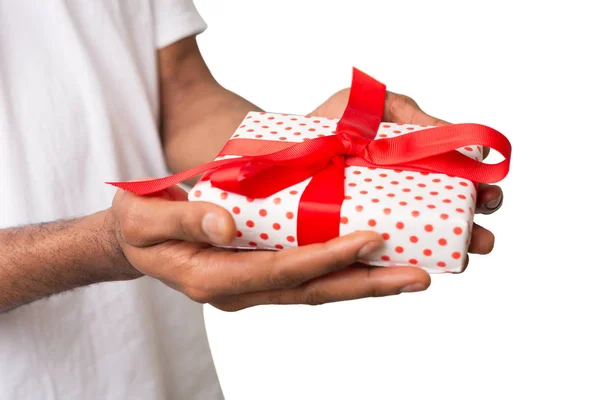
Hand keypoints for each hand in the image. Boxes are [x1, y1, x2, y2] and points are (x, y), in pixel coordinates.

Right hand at [108, 184, 430, 310]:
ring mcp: (254, 285)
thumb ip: (183, 219)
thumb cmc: (137, 226)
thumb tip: (227, 223)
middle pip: (312, 290)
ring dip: (364, 282)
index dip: (328, 258)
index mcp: (213, 279)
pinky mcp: (262, 274)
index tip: (372, 239)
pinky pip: (308, 276)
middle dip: (366, 283)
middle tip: (419, 275)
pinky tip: (374, 261)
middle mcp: (241, 290)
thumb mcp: (143, 217)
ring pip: (316, 288)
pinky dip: (343, 271)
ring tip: (412, 273)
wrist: (134, 242)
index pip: (281, 271)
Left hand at [311, 89, 502, 264]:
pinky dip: (401, 262)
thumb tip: (457, 137)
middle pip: (446, 219)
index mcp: (413, 168)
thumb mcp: (378, 108)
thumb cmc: (331, 121)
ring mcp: (375, 221)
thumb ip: (413, 116)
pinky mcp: (349, 242)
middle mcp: (400, 198)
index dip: (479, 192)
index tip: (488, 196)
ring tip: (463, 256)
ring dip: (447, 251)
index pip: (456, 185)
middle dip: (472, 230)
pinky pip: (380, 257)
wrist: (282, 143)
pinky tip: (416, 267)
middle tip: (483, 239)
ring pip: (419, 242)